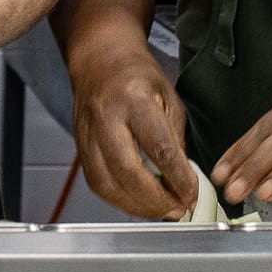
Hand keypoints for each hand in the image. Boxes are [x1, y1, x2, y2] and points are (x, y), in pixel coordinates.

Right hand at [68, 47, 199, 219]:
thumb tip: (183, 182)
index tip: (192, 195)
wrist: (101, 60)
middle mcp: (107, 117)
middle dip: (155, 199)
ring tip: (160, 211)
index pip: (159, 148)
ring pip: (106, 183)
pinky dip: (118, 199)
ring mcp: (87, 132)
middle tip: (176, 209)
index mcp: (135, 99)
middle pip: (127, 171)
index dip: (178, 178)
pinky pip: (96, 182)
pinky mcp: (79, 146)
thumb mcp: (169, 99)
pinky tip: (137, 202)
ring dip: (136, 206)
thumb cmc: (137, 76)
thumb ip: (175, 141)